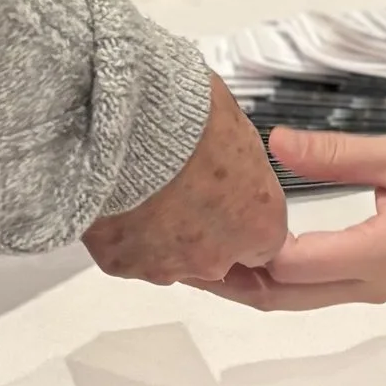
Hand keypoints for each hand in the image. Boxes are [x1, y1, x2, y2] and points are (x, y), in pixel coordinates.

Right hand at [84, 79, 287, 282]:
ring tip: (148, 188)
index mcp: (258, 225)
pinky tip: (122, 197)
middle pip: (216, 254)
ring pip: (171, 257)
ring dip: (164, 231)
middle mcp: (216, 259)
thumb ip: (244, 166)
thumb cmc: (194, 118)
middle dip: (204, 229)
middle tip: (185, 187)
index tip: (229, 195)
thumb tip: (233, 160)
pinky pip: (130, 253)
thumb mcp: (239, 129)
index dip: (244, 217)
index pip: (264, 241)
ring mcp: (167, 266)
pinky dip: (127, 232)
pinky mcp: (121, 263)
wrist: (130, 125)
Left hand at [208, 129, 385, 309]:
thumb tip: (273, 143)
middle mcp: (368, 283)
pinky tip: (251, 251)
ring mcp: (373, 287)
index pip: (289, 264)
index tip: (196, 223)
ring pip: (295, 299)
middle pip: (280, 297)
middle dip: (227, 280)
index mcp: (374, 254)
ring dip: (248, 282)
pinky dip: (276, 277)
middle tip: (176, 252)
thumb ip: (337, 153)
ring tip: (200, 252)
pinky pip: (314, 289)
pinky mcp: (378, 279)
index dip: (240, 248)